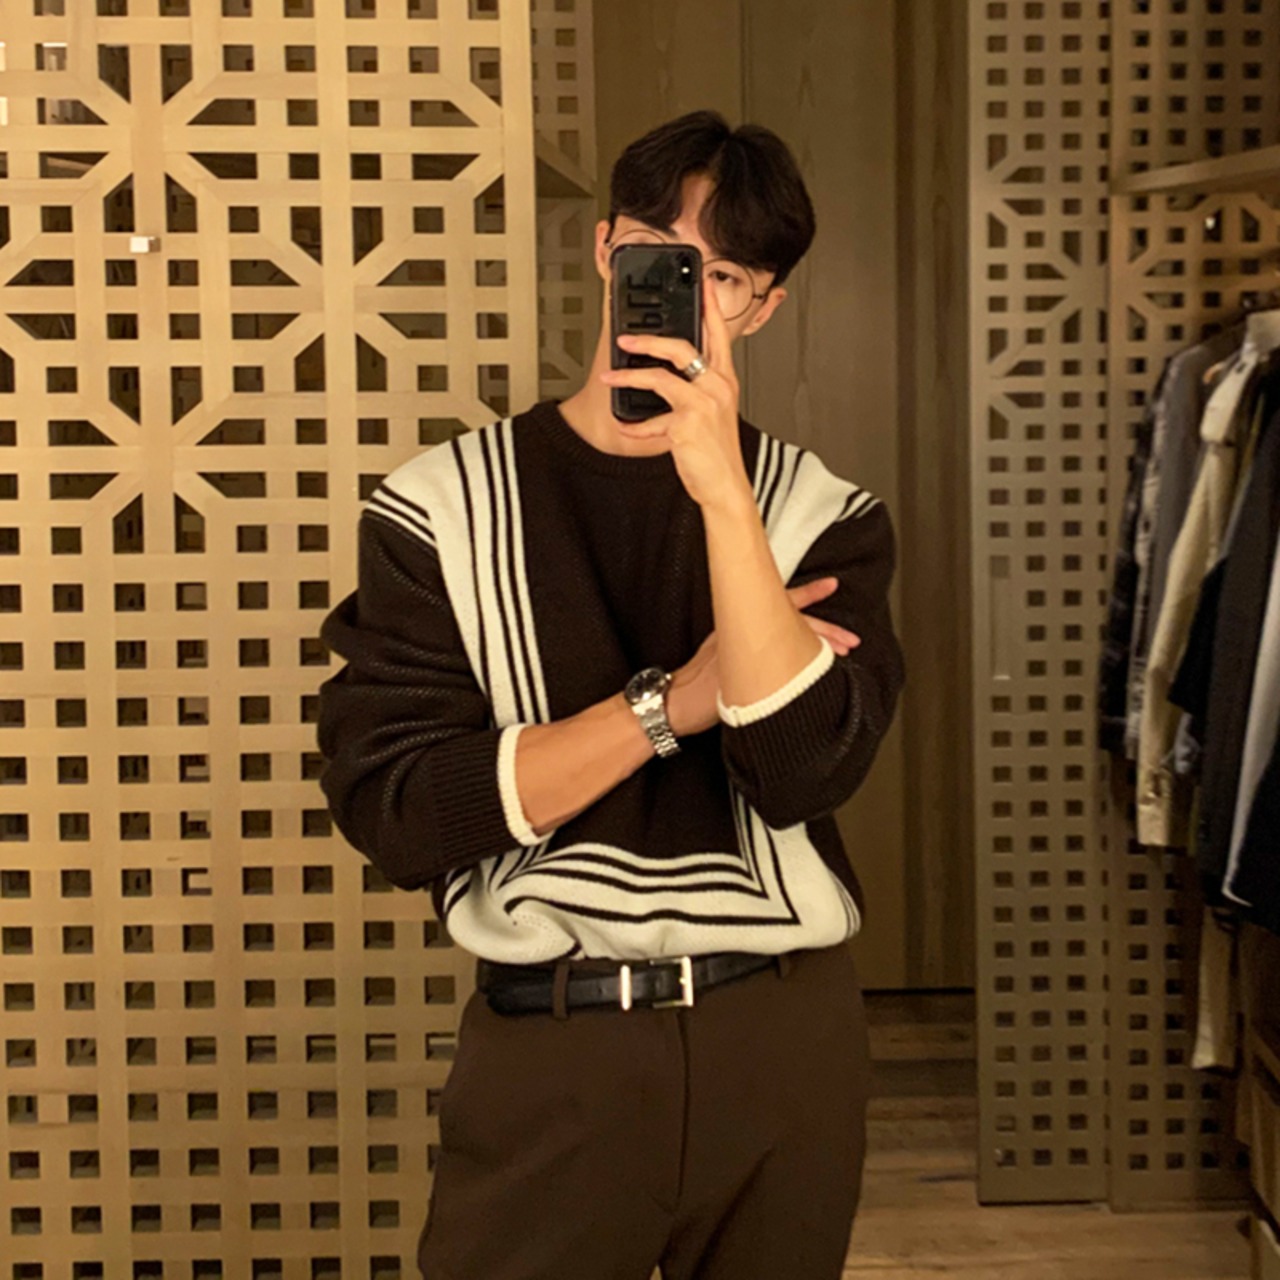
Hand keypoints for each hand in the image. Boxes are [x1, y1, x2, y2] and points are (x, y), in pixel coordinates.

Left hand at [599, 276, 752, 513]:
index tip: (700, 282)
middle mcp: (717, 387)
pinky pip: (651, 417)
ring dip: (629, 375)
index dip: (708, 306)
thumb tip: (662, 377)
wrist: (725, 487)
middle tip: (625, 337)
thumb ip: (693, 391)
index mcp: (724, 380)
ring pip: (659, 376)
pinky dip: (635, 425)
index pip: (717, 334)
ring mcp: (703, 404)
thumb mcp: (712, 414)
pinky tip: (626, 426)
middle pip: (682, 346)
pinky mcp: (687, 424)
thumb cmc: (717, 453)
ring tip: (610, 376)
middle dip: (648, 338)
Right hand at [665, 578, 860, 737]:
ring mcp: (752, 656)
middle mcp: (749, 635)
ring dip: (823, 647)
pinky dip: (807, 670)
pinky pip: (788, 671)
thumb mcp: (719, 646)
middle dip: (827, 629)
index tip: (832, 585)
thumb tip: (767, 638)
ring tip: (845, 651)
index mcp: (742, 624)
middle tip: (851, 637)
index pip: (781, 602)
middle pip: (796, 624)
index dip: (809, 594)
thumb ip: (743, 637)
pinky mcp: (752, 678)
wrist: (676, 700)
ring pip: (796, 644)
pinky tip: (823, 674)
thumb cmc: (696, 679)